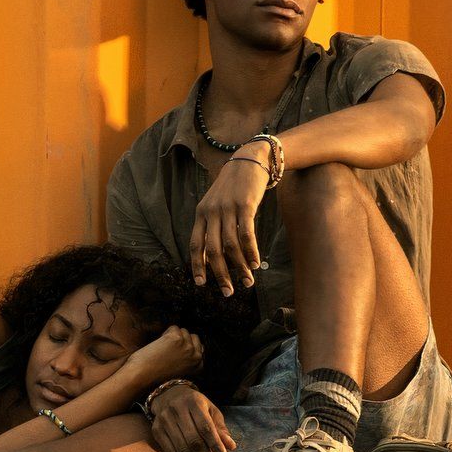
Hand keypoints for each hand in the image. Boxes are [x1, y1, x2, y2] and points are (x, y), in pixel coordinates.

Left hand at [126, 326, 206, 386]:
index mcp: (197, 366)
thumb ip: (188, 359)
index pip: (200, 348)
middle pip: (194, 337)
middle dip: (182, 339)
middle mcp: (196, 356)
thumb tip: (196, 345)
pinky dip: (165, 333)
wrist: (142, 375)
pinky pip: (174, 328)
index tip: (175, 352)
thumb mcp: (179, 370)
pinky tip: (159, 344)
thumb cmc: (155, 375)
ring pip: (184, 331)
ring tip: (162, 348)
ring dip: (173, 335)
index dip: (185, 347)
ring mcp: (187, 347)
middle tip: (168, 349)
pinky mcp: (177, 338)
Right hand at [139, 380, 235, 451]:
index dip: (215, 445)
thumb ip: (220, 428)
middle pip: (193, 442)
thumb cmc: (195, 405)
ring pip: (182, 451)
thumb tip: (231, 447)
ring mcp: (164, 421)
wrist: (168, 396)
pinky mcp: (156, 431)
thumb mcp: (211, 411)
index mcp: (193, 403)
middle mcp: (176, 411)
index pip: (205, 428)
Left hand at [189, 156, 270, 293]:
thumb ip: (213, 225)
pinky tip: (256, 263)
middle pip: (212, 250)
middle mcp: (211, 212)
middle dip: (220, 274)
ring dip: (240, 267)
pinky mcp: (244, 206)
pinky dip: (251, 251)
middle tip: (228, 292)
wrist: (250, 159)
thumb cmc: (234, 187)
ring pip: (230, 246)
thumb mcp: (216, 204)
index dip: (198, 266)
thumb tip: (213, 253)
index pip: (196, 245)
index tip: (201, 284)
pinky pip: (246, 234)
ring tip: (248, 282)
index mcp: (201, 214)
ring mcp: (227, 209)